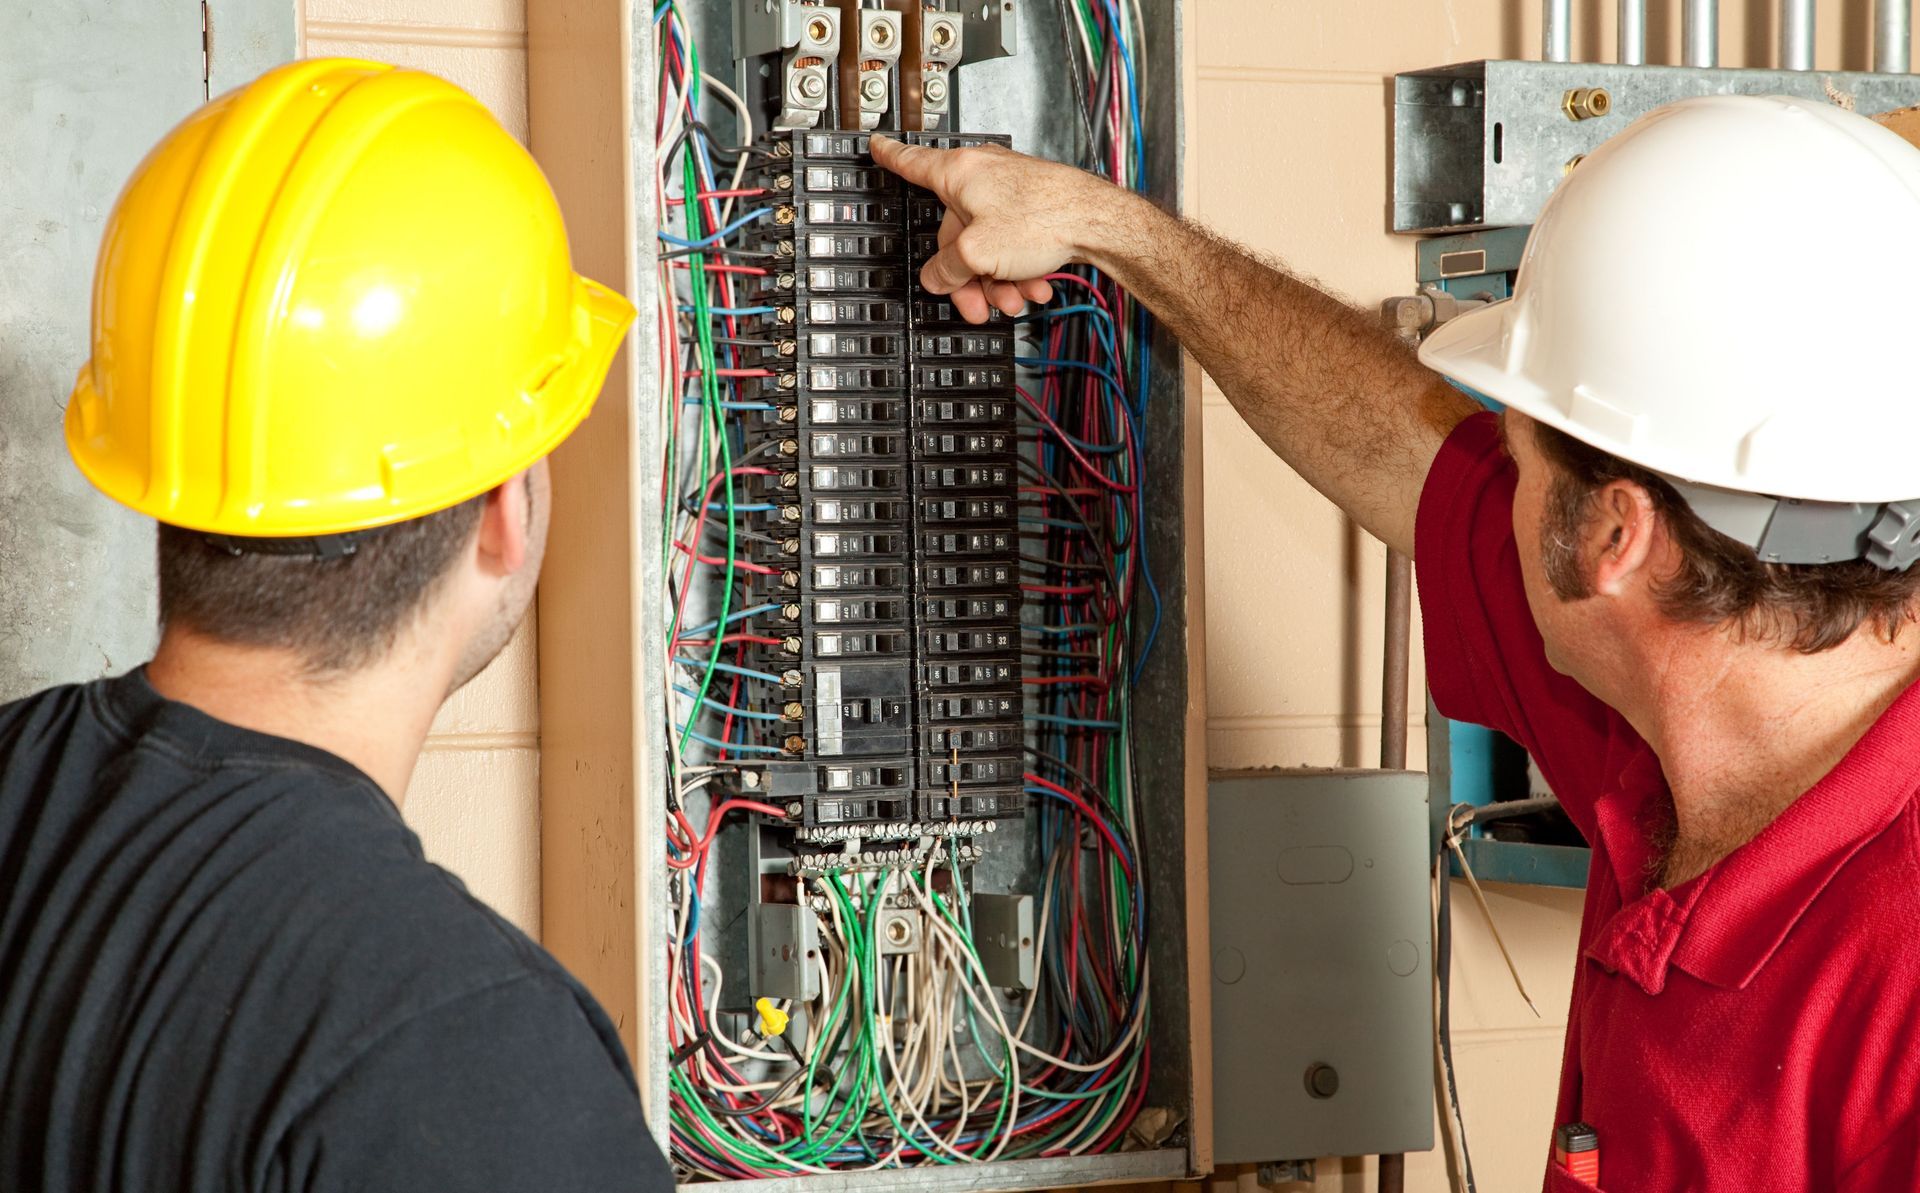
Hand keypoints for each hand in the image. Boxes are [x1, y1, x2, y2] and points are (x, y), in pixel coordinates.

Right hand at [870, 135, 1120, 322]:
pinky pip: (1013, 244)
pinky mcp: (1033, 208)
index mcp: (959, 174)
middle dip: (966, 274)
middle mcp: (983, 176)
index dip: (891, 157)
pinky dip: (1019, 269)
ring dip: (997, 280)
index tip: (878, 147)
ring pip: (987, 244)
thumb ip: (948, 269)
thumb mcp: (978, 253)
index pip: (912, 163)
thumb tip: (937, 278)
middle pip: (954, 232)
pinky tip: (1033, 287)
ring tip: (1011, 301)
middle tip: (975, 305)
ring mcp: (1010, 192)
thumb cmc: (1044, 218)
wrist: (1098, 221)